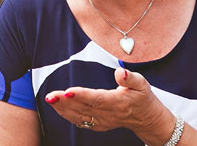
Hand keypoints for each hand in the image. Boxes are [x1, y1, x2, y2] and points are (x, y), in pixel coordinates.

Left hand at [44, 68, 174, 141]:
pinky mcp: (98, 125)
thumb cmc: (143, 97)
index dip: (82, 95)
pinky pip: (80, 121)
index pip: (97, 99)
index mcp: (118, 103)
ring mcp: (103, 121)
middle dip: (65, 102)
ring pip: (79, 116)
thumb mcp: (142, 84)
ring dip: (63, 109)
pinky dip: (67, 114)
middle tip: (51, 95)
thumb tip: (120, 71)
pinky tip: (57, 106)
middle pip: (84, 108)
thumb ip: (130, 78)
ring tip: (50, 99)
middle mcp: (109, 114)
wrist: (147, 119)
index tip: (67, 91)